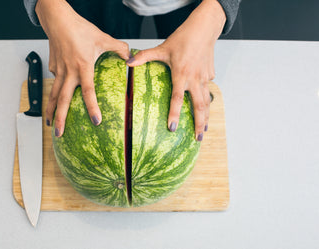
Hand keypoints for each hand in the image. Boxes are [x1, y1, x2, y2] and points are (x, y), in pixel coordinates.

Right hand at [35, 0, 129, 136]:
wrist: (58, 20)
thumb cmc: (80, 29)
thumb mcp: (103, 38)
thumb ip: (119, 48)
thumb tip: (132, 57)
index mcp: (83, 67)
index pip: (88, 91)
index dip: (92, 107)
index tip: (96, 121)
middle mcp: (69, 72)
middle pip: (63, 99)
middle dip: (60, 118)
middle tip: (59, 133)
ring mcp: (58, 70)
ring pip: (53, 94)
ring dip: (51, 110)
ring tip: (49, 124)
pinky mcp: (53, 67)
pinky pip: (55, 82)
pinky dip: (54, 92)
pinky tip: (56, 98)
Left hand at [127, 0, 225, 140]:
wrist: (204, 28)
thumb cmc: (183, 38)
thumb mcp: (162, 48)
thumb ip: (144, 57)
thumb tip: (127, 62)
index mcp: (181, 74)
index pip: (177, 98)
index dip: (174, 114)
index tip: (172, 129)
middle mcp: (195, 79)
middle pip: (199, 106)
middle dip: (199, 124)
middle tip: (197, 139)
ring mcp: (205, 78)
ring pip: (207, 101)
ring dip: (206, 117)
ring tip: (203, 130)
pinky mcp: (210, 74)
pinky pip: (208, 90)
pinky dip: (207, 102)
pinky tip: (205, 109)